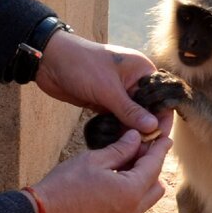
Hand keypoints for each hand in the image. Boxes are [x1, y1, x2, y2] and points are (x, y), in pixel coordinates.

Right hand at [29, 129, 172, 212]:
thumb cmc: (65, 185)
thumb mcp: (93, 160)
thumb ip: (120, 149)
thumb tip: (135, 138)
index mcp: (131, 192)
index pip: (154, 166)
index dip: (159, 149)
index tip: (165, 138)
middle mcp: (132, 212)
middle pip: (156, 186)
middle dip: (152, 167)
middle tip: (138, 150)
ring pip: (145, 200)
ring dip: (142, 183)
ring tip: (124, 166)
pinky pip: (131, 211)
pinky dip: (130, 196)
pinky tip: (113, 183)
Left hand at [35, 30, 167, 138]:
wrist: (49, 62)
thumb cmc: (82, 65)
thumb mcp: (108, 89)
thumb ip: (130, 110)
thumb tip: (153, 127)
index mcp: (141, 70)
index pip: (161, 98)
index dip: (162, 118)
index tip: (159, 139)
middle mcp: (134, 82)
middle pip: (148, 110)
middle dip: (146, 129)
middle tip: (143, 150)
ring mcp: (119, 93)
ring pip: (132, 118)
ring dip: (131, 132)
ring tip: (131, 151)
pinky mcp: (105, 102)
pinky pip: (118, 120)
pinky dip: (118, 130)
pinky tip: (118, 144)